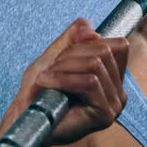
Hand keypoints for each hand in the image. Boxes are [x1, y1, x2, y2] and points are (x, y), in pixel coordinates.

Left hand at [17, 18, 128, 145]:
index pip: (117, 46)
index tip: (62, 59)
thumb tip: (90, 27)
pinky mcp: (104, 115)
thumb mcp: (55, 57)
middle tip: (49, 70)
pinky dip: (63, 78)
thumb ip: (73, 39)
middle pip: (103, 51)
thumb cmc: (39, 92)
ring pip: (95, 64)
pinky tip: (47, 83)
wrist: (26, 119)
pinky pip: (89, 82)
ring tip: (46, 79)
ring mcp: (115, 105)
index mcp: (113, 79)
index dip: (86, 44)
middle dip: (70, 55)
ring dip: (63, 67)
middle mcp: (119, 93)